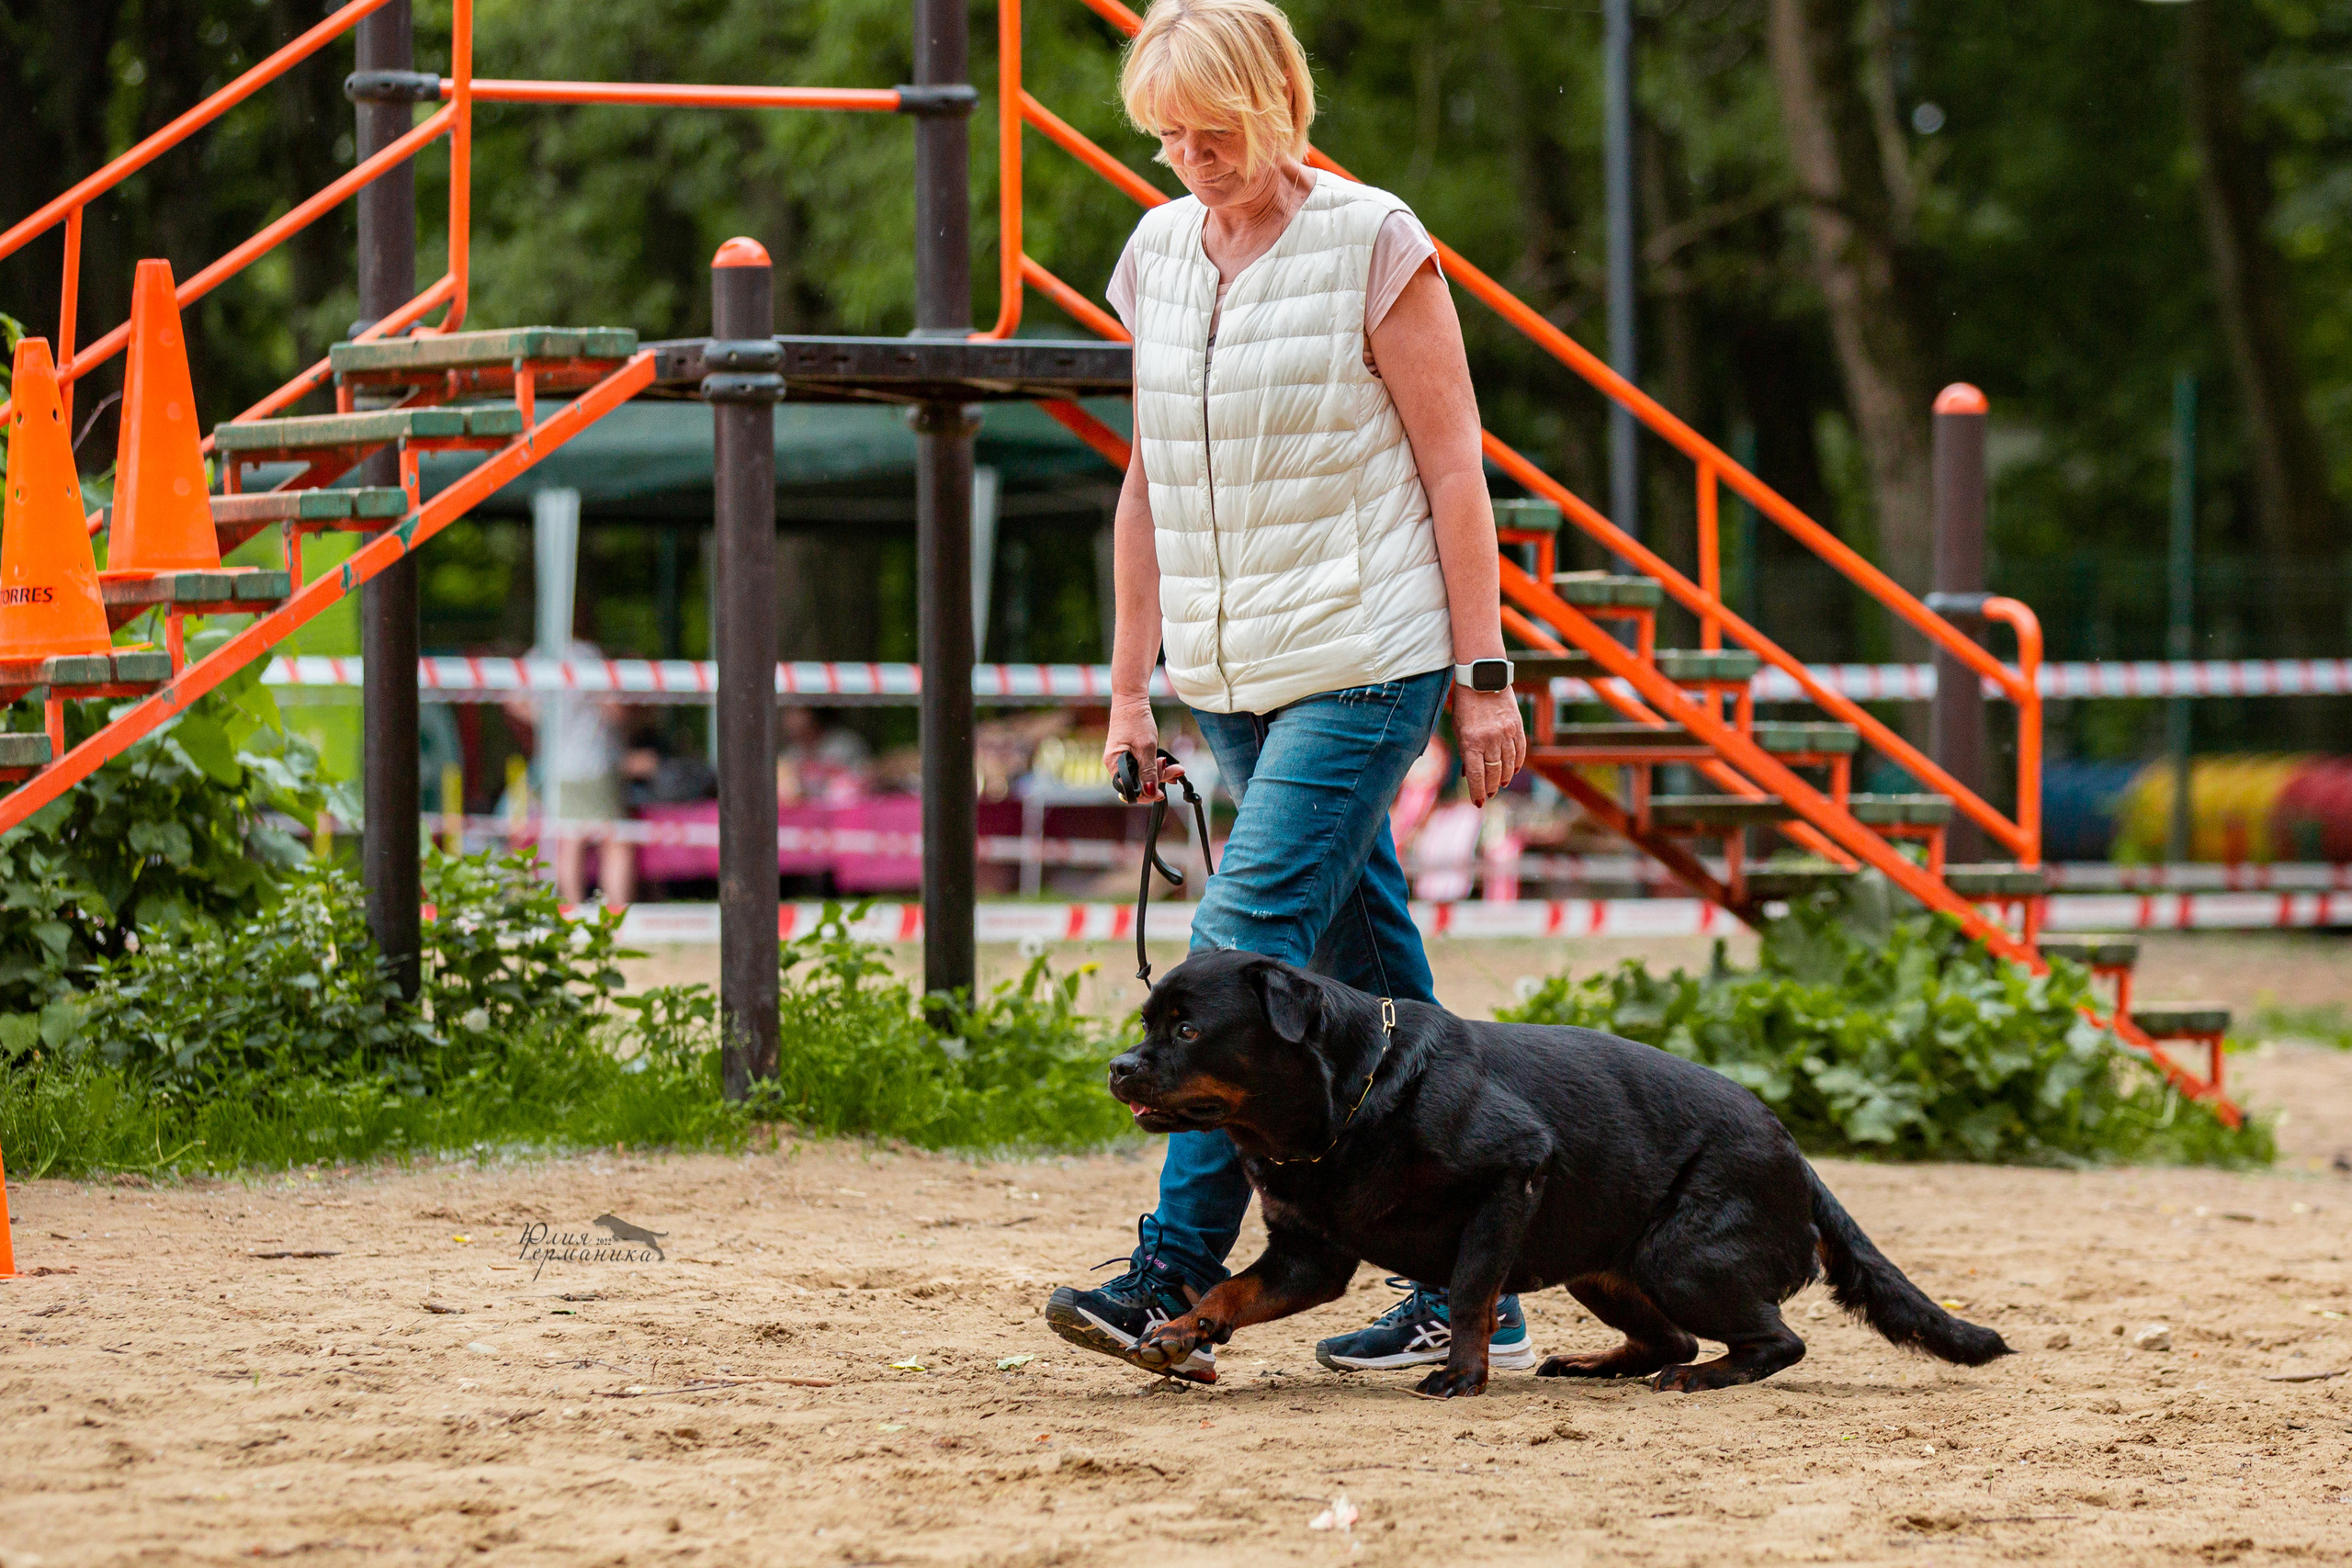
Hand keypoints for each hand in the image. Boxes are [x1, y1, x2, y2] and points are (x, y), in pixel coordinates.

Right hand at [1103, 696, 1183, 799]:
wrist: (1131, 699)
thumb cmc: (1135, 720)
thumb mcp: (1146, 748)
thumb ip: (1148, 771)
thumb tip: (1149, 792)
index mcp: (1114, 765)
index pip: (1129, 790)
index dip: (1146, 794)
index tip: (1161, 793)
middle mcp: (1116, 764)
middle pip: (1138, 782)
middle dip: (1159, 778)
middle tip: (1176, 771)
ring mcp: (1122, 759)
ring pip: (1142, 774)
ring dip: (1160, 771)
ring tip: (1176, 767)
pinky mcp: (1129, 753)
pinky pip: (1143, 765)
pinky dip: (1155, 765)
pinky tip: (1168, 763)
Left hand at [1451, 686, 1525, 806]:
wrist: (1483, 679)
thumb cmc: (1465, 705)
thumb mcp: (1459, 729)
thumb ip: (1465, 752)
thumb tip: (1468, 775)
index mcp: (1471, 742)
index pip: (1476, 775)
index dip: (1477, 792)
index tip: (1478, 803)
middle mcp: (1489, 740)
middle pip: (1494, 773)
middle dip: (1491, 788)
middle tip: (1489, 794)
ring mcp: (1505, 733)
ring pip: (1508, 765)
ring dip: (1505, 778)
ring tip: (1501, 784)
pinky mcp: (1517, 727)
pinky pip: (1520, 752)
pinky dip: (1517, 764)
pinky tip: (1513, 770)